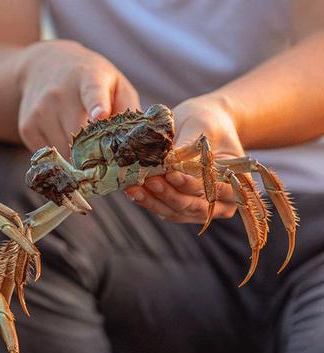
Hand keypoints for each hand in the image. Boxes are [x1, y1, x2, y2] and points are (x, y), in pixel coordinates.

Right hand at [17, 40, 139, 154]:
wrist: (44, 66)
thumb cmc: (90, 79)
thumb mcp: (115, 85)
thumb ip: (130, 111)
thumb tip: (139, 146)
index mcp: (89, 78)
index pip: (92, 92)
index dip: (97, 105)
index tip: (101, 115)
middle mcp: (59, 93)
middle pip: (78, 136)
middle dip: (94, 154)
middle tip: (106, 160)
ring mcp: (39, 111)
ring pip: (64, 152)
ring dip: (77, 158)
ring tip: (83, 146)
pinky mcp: (27, 127)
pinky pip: (49, 155)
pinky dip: (60, 156)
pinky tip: (63, 139)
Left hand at [124, 95, 241, 222]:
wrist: (200, 126)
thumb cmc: (206, 124)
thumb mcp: (201, 128)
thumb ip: (187, 147)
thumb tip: (167, 161)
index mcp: (237, 183)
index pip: (214, 188)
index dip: (192, 184)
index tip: (172, 174)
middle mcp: (222, 202)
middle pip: (193, 205)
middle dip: (169, 194)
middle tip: (149, 180)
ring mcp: (200, 208)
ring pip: (176, 211)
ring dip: (154, 201)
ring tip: (134, 188)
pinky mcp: (180, 208)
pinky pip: (164, 210)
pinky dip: (148, 201)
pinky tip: (133, 192)